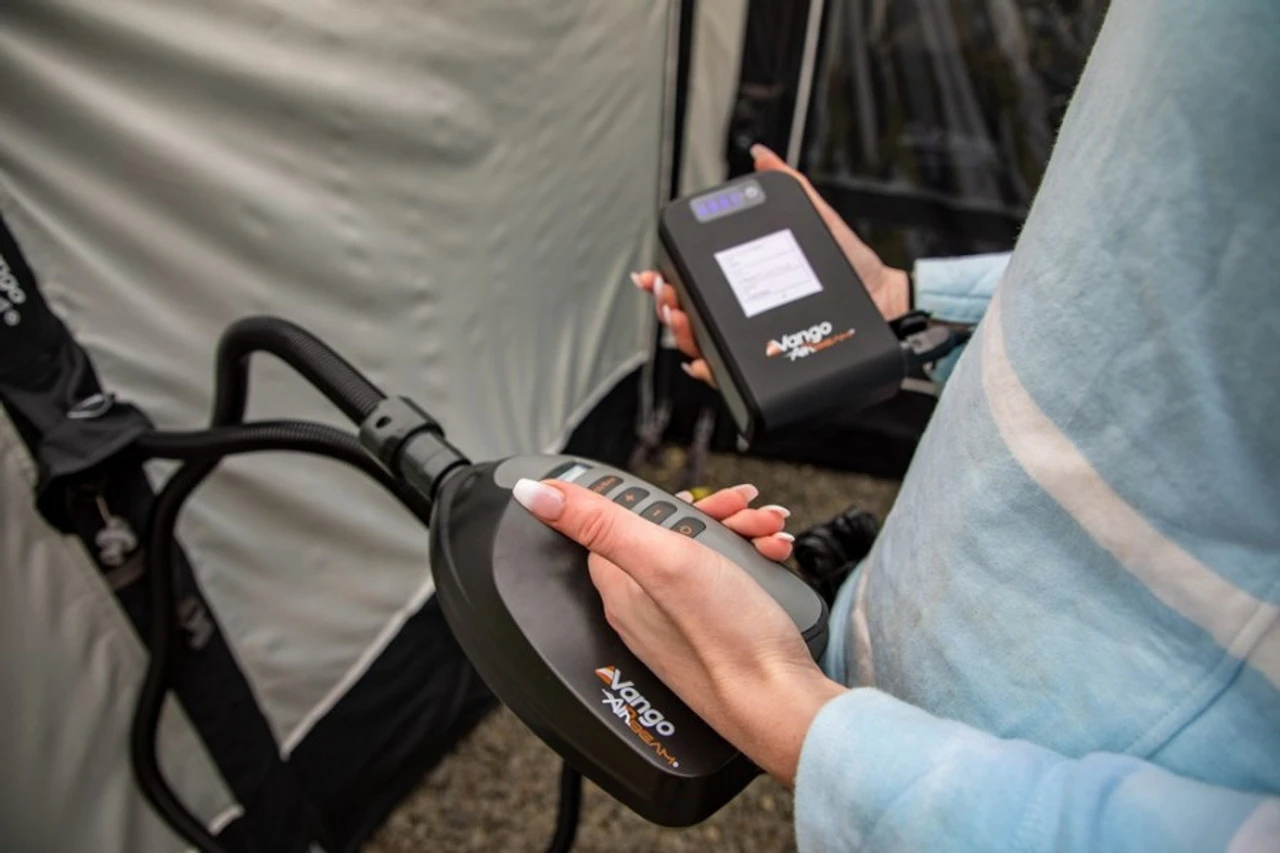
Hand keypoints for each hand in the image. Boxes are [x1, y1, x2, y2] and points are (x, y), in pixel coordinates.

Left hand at [511, 477, 847, 785]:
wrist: (781, 701)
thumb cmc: (725, 639)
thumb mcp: (662, 560)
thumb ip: (598, 522)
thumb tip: (534, 493)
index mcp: (620, 587)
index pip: (615, 524)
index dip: (654, 501)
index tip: (691, 497)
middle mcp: (643, 606)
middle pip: (667, 534)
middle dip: (713, 515)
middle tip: (742, 513)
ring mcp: (679, 622)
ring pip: (703, 554)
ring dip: (739, 534)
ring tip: (768, 535)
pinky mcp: (714, 633)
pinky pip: (726, 583)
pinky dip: (752, 562)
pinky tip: (773, 559)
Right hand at [634, 143, 909, 385]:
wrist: (888, 306)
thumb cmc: (857, 270)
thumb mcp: (818, 223)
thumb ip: (791, 188)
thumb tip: (763, 156)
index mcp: (747, 278)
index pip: (695, 280)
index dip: (667, 278)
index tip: (656, 276)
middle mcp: (745, 310)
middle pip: (690, 314)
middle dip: (669, 308)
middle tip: (670, 299)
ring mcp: (754, 339)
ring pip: (702, 344)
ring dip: (683, 336)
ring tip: (683, 321)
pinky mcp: (770, 365)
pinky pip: (730, 375)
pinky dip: (709, 370)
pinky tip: (703, 359)